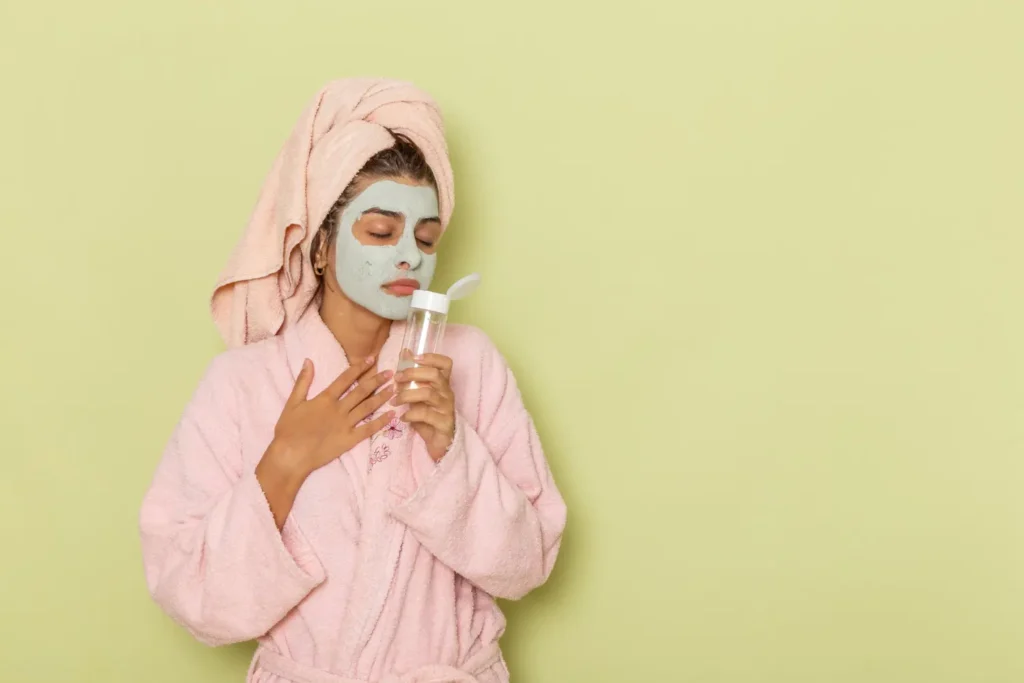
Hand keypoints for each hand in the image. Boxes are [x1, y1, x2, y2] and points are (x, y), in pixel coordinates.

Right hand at [268, 357, 395, 477]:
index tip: (371, 359)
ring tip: (394, 388)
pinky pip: (368, 429)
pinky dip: (381, 422)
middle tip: (390, 372)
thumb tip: (308, 360)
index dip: (359, 368)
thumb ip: (303, 381)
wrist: (290, 455)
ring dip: (382, 397)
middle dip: (376, 380)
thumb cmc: (288, 429)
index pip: (346, 379)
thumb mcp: (292, 402)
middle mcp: (339, 409)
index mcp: (325, 398)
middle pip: (361, 391)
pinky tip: (392, 415)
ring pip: (368, 407)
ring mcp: (346, 425)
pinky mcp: (350, 440)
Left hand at [393, 353, 455, 460]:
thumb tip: (404, 352)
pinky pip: (426, 415)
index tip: (414, 358)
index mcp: (442, 384)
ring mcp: (447, 408)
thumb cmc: (427, 416)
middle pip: (435, 375)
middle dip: (412, 374)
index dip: (431, 357)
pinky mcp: (444, 423)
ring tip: (395, 401)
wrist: (439, 443)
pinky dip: (411, 414)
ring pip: (428, 393)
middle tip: (396, 378)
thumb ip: (412, 376)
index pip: (446, 364)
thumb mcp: (418, 395)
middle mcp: (447, 393)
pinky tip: (402, 417)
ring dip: (407, 395)